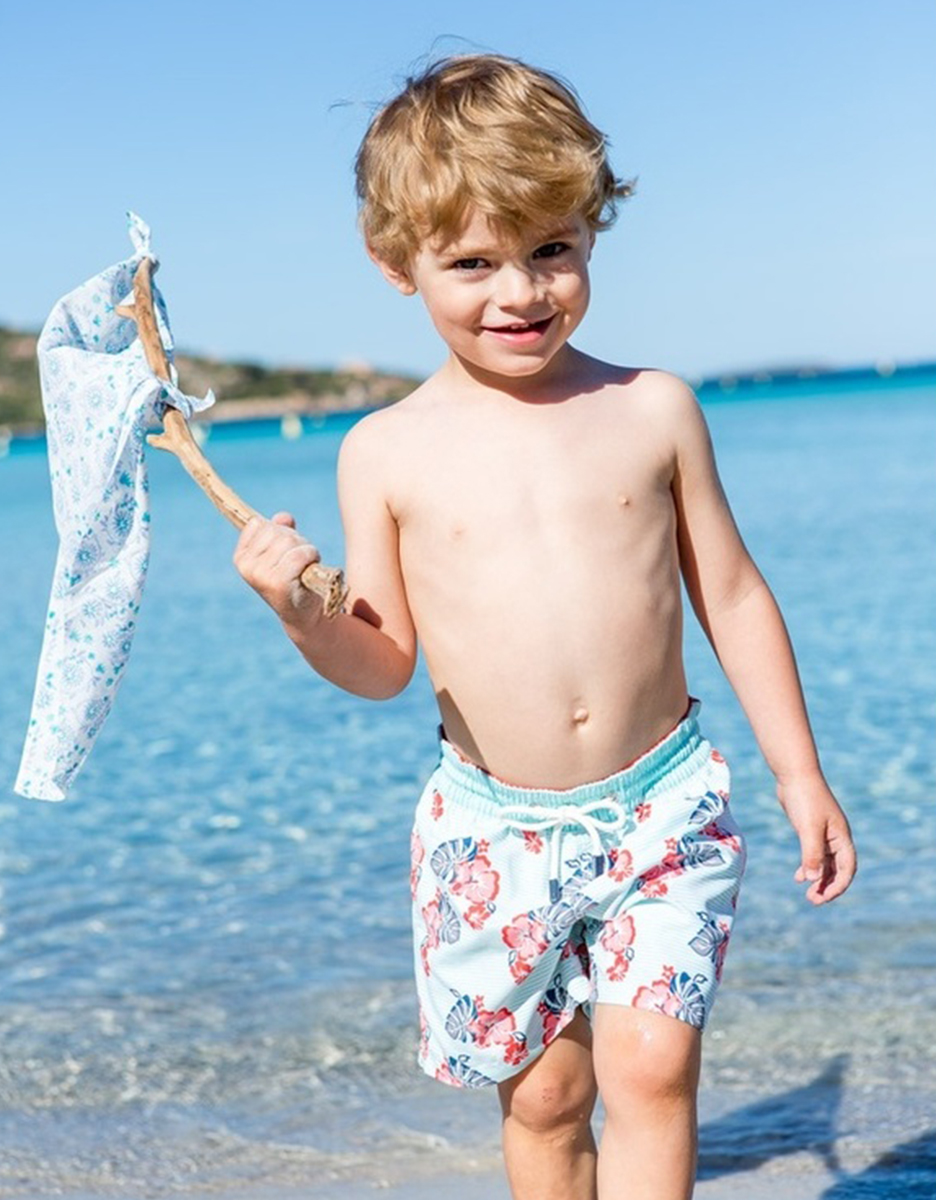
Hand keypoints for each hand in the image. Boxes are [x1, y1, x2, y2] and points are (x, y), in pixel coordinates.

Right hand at [233, 512, 322, 619]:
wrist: (303, 614)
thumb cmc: (293, 580)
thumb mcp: (283, 552)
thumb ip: (280, 531)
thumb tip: (283, 517)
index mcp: (241, 557)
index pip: (258, 524)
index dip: (278, 531)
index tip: (284, 549)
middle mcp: (246, 566)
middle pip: (275, 531)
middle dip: (294, 540)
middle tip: (299, 560)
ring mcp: (260, 575)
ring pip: (288, 541)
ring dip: (305, 549)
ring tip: (305, 566)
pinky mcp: (278, 583)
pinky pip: (299, 554)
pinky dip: (311, 556)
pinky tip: (310, 568)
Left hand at [777, 774, 856, 904]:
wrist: (795, 775)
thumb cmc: (805, 798)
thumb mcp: (808, 828)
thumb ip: (812, 854)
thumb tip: (814, 879)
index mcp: (842, 837)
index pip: (847, 869)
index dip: (838, 886)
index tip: (822, 898)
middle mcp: (836, 838)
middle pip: (837, 870)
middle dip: (828, 887)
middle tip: (813, 900)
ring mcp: (824, 834)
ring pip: (825, 864)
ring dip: (818, 879)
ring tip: (807, 894)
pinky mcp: (810, 830)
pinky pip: (814, 855)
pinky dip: (808, 867)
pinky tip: (798, 877)